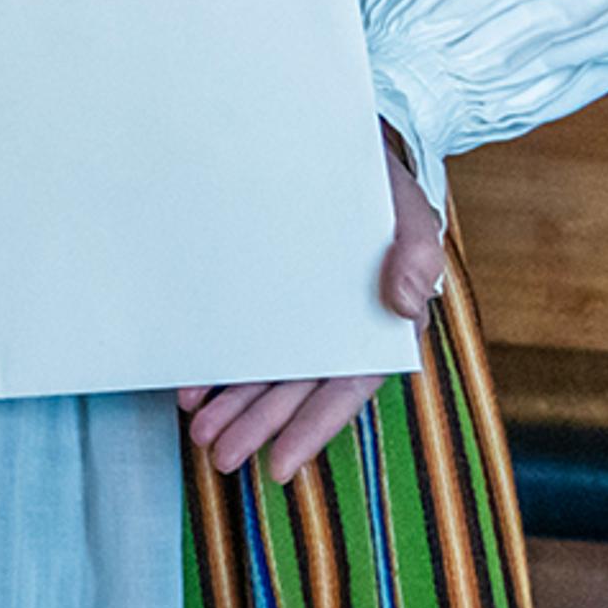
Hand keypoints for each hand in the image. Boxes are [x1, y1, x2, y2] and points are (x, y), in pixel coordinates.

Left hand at [182, 131, 442, 486]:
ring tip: (200, 435)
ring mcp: (301, 314)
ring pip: (268, 373)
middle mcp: (338, 327)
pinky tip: (192, 388)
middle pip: (297, 391)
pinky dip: (219, 366)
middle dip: (259, 426)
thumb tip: (406, 304)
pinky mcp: (268, 294)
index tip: (281, 464)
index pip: (347, 388)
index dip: (313, 428)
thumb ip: (416, 254)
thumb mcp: (410, 211)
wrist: (345, 143)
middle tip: (220, 456)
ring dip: (235, 407)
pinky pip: (244, 339)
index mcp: (379, 323)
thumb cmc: (383, 184)